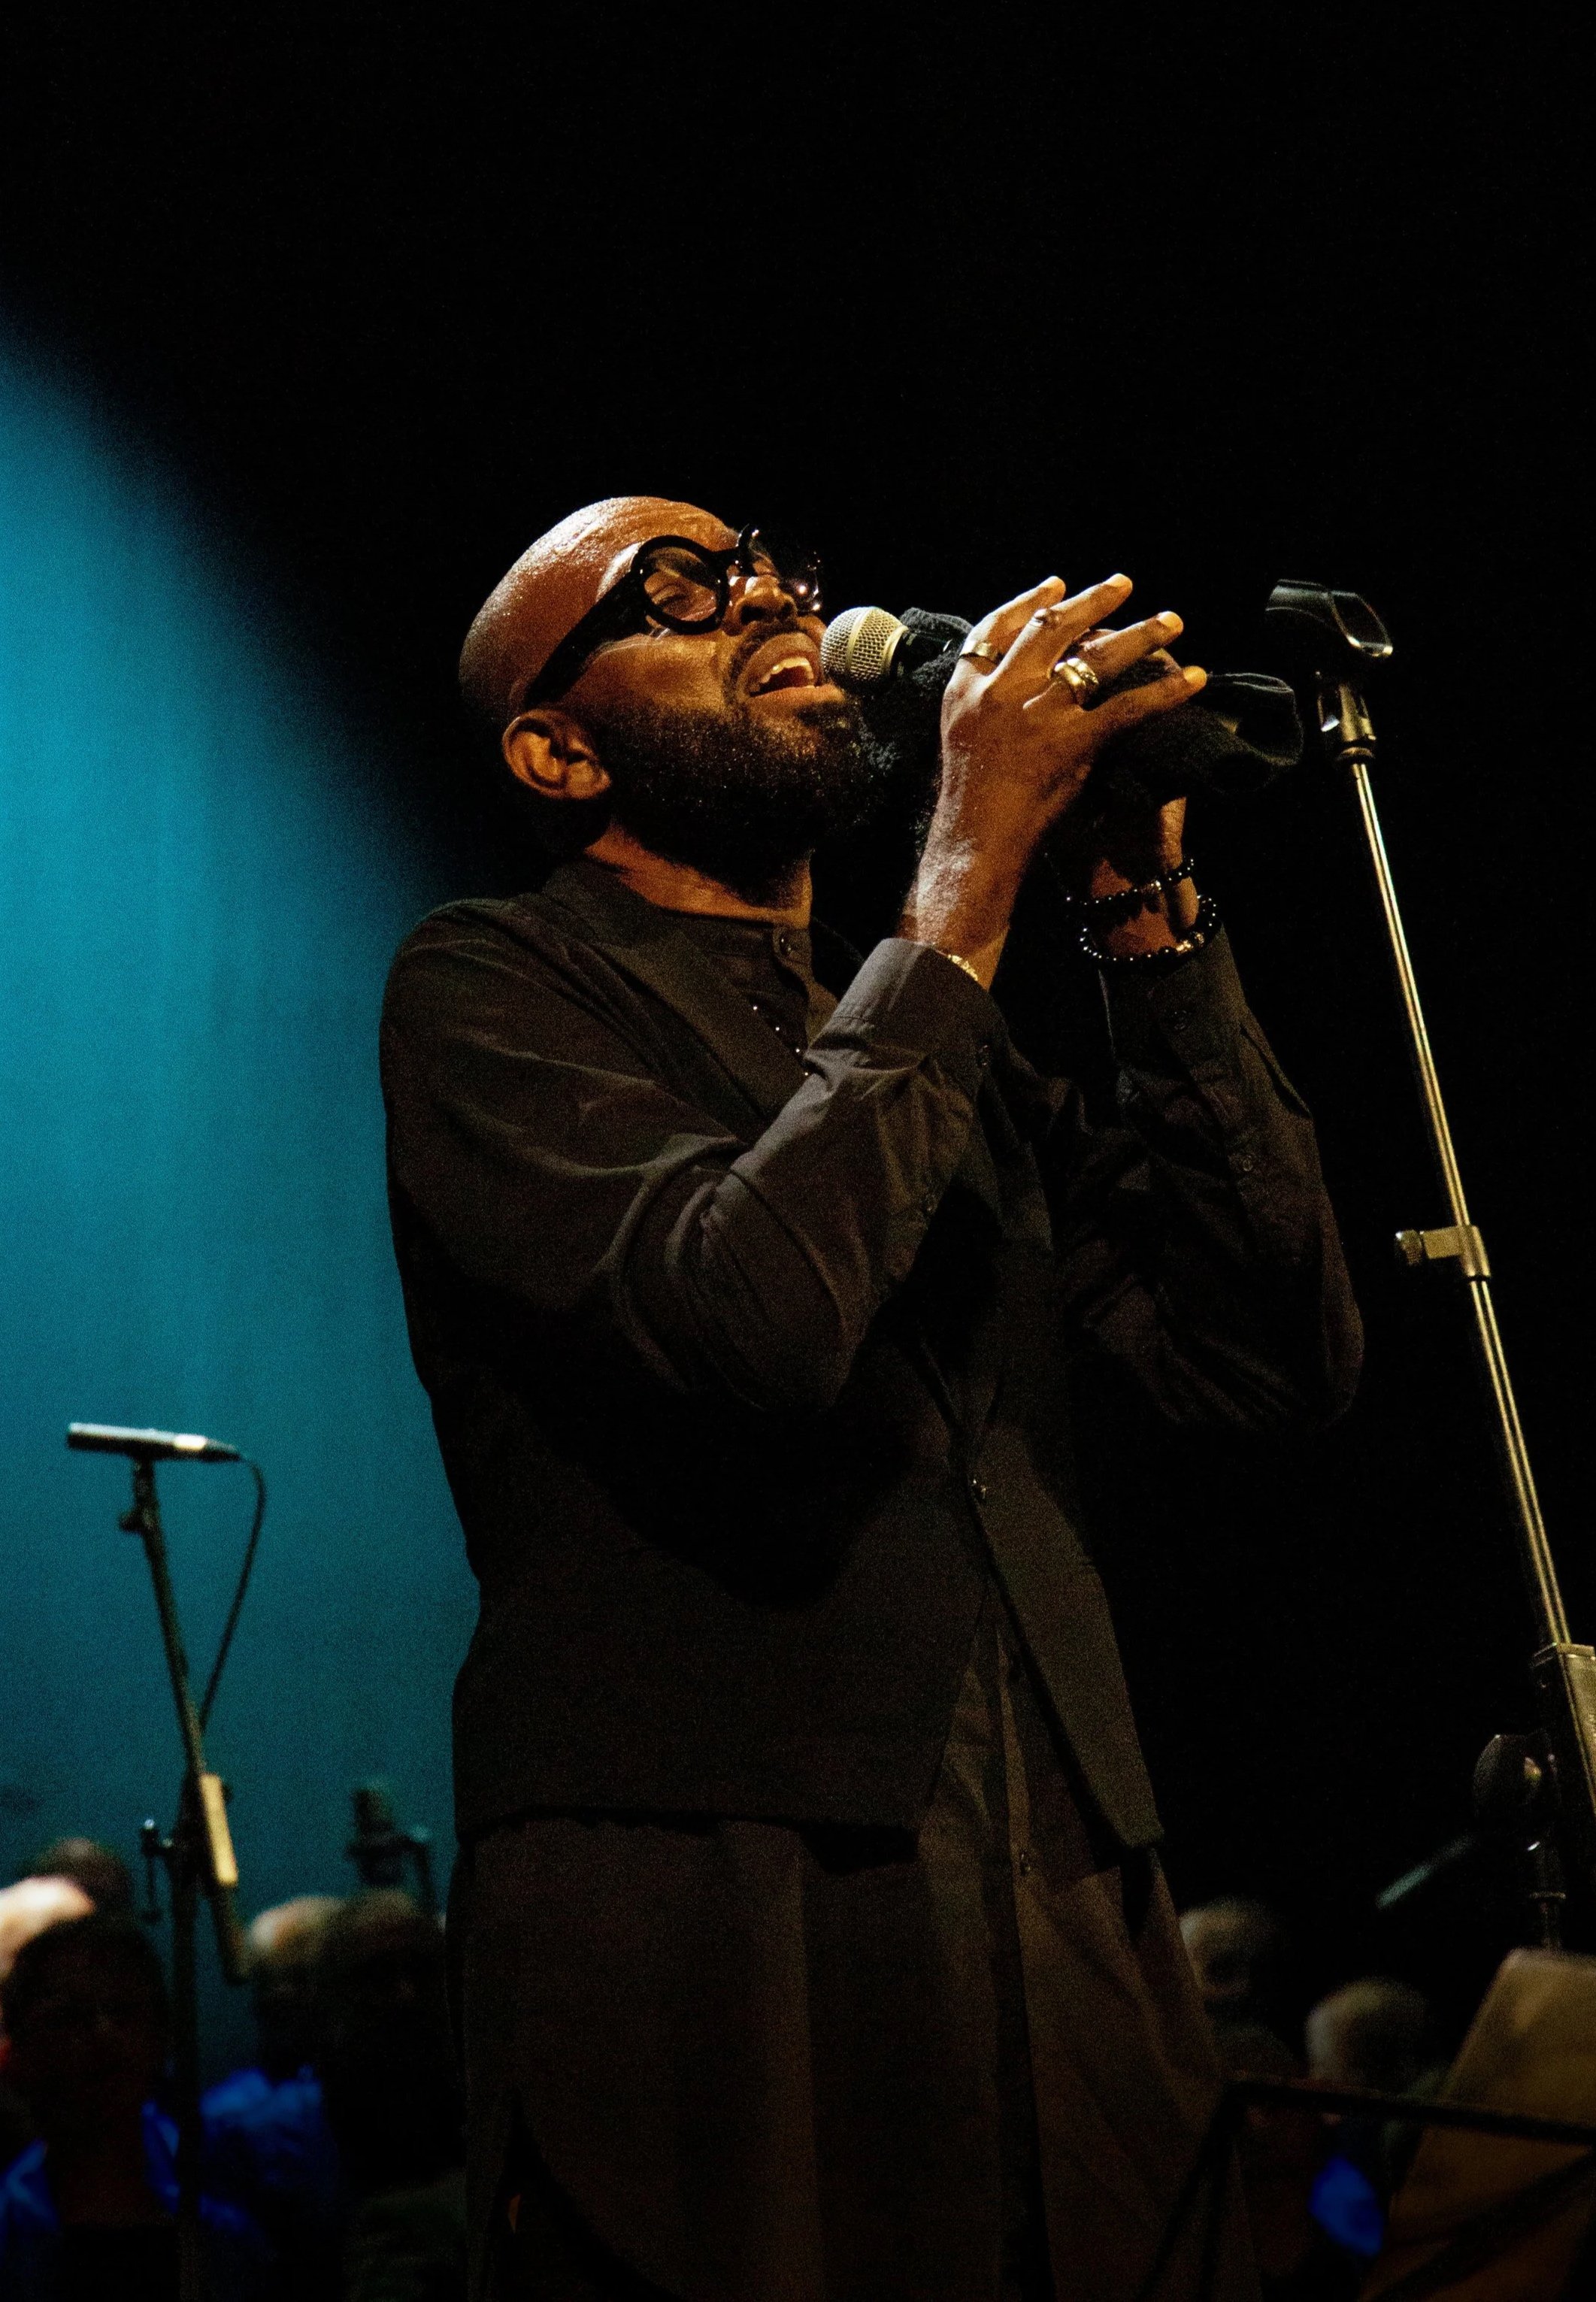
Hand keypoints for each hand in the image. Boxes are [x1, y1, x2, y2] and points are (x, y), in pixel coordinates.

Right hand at [899, 574, 1204, 983]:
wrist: (973, 844)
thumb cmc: (970, 804)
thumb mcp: (963, 740)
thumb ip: (989, 706)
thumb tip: (1025, 682)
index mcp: (966, 688)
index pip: (995, 628)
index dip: (1028, 601)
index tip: (1055, 585)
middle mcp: (1000, 690)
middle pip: (1051, 628)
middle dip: (1092, 602)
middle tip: (1124, 584)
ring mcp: (1035, 713)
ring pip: (1096, 656)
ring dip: (1140, 633)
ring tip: (1171, 621)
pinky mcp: (1069, 741)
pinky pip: (1128, 706)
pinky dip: (1165, 691)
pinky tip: (1194, 679)